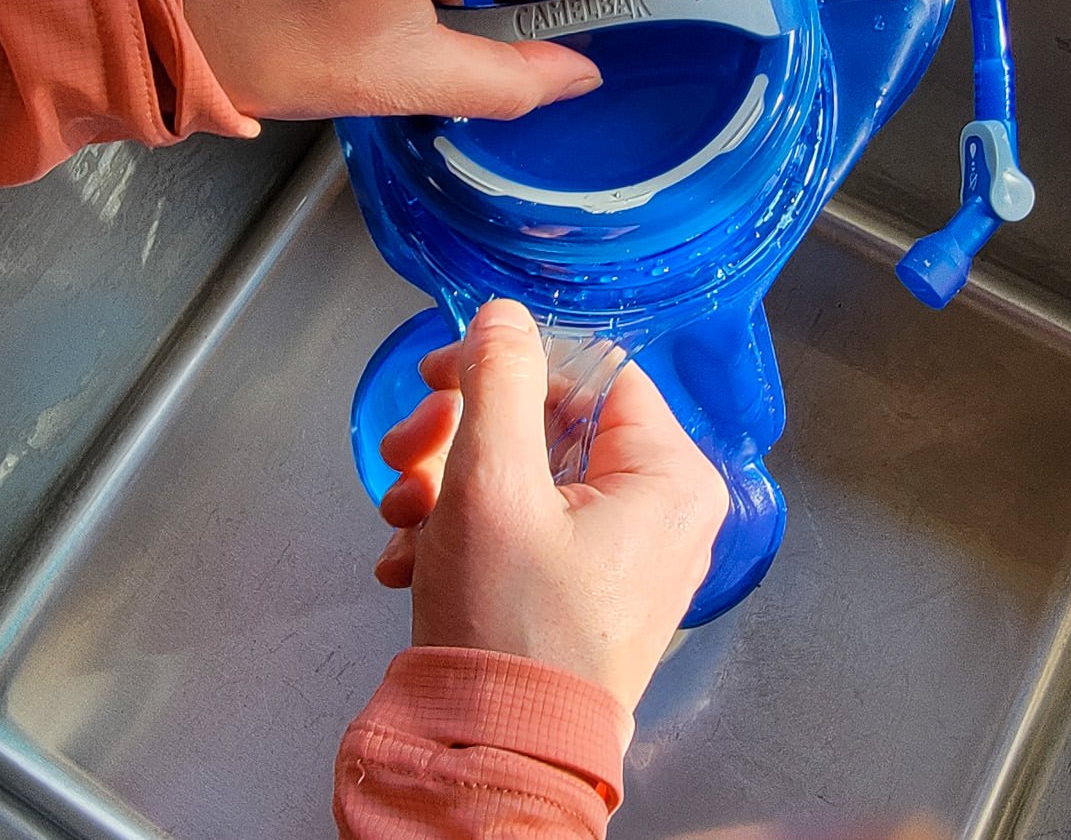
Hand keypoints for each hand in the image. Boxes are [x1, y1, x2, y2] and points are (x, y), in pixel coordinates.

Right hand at [371, 299, 727, 715]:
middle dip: (459, 436)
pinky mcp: (583, 593)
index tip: (438, 377)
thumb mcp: (491, 484)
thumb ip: (498, 381)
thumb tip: (502, 316)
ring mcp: (624, 557)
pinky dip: (462, 534)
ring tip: (400, 521)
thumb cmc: (508, 626)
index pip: (591, 368)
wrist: (492, 754)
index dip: (506, 363)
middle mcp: (662, 512)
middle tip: (403, 457)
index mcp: (669, 476)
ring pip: (524, 476)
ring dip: (446, 486)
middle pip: (549, 422)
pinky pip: (523, 530)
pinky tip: (411, 560)